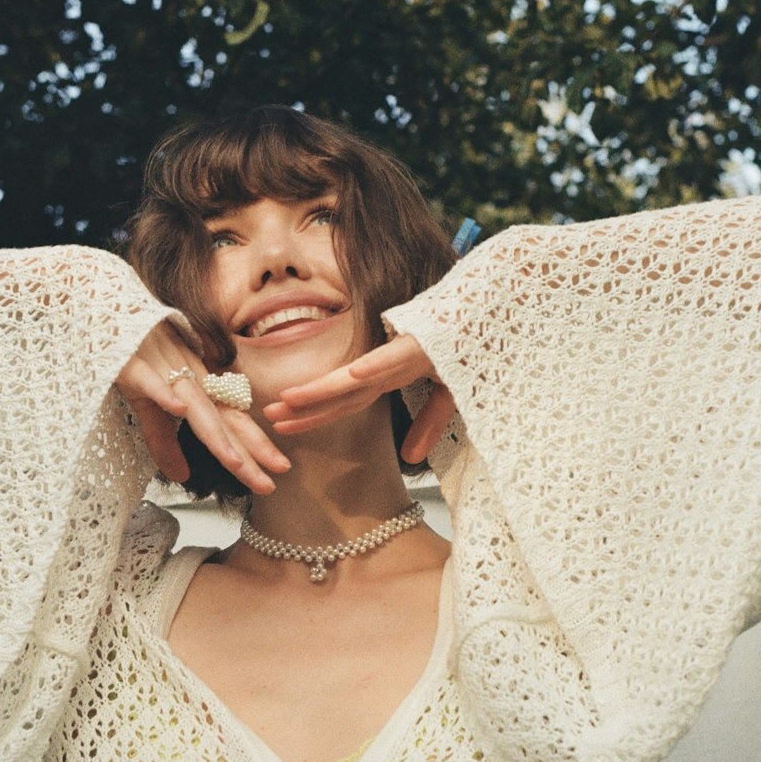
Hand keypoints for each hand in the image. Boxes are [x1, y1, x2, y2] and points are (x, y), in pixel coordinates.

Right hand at [116, 321, 290, 494]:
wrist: (109, 311)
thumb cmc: (135, 354)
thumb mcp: (149, 405)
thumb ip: (164, 441)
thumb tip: (182, 476)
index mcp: (197, 388)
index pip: (231, 422)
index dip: (255, 446)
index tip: (280, 472)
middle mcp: (189, 379)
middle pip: (222, 421)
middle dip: (248, 452)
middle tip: (272, 483)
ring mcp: (164, 371)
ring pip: (194, 405)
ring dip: (215, 434)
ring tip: (235, 462)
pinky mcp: (134, 366)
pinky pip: (153, 380)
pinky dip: (166, 394)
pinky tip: (179, 408)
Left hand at [262, 334, 454, 462]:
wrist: (494, 304)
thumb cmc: (470, 344)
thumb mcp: (450, 393)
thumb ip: (429, 422)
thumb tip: (408, 456)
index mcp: (391, 373)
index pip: (346, 400)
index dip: (314, 415)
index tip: (280, 427)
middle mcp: (391, 363)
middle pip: (342, 391)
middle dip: (305, 406)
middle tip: (266, 416)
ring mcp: (406, 352)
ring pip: (358, 376)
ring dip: (325, 389)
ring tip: (291, 398)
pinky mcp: (426, 342)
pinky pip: (397, 356)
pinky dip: (376, 365)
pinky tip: (352, 373)